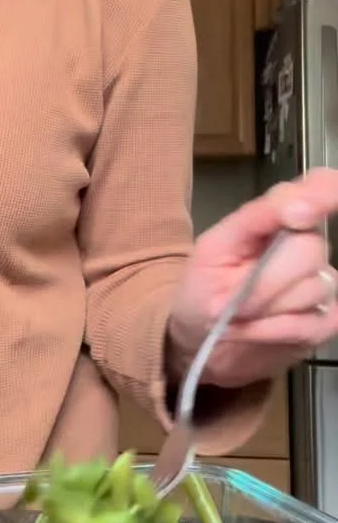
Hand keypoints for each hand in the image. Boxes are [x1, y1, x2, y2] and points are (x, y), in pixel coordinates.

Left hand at [167, 167, 337, 387]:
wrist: (198, 335)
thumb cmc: (204, 284)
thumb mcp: (214, 245)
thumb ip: (258, 217)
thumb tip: (300, 206)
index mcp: (282, 216)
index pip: (321, 187)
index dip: (323, 193)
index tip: (298, 214)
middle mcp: (310, 245)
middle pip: (310, 250)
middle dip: (263, 281)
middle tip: (231, 297)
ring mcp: (322, 284)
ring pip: (312, 290)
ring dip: (262, 309)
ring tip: (236, 314)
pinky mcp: (326, 321)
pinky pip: (315, 323)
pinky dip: (274, 331)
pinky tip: (253, 330)